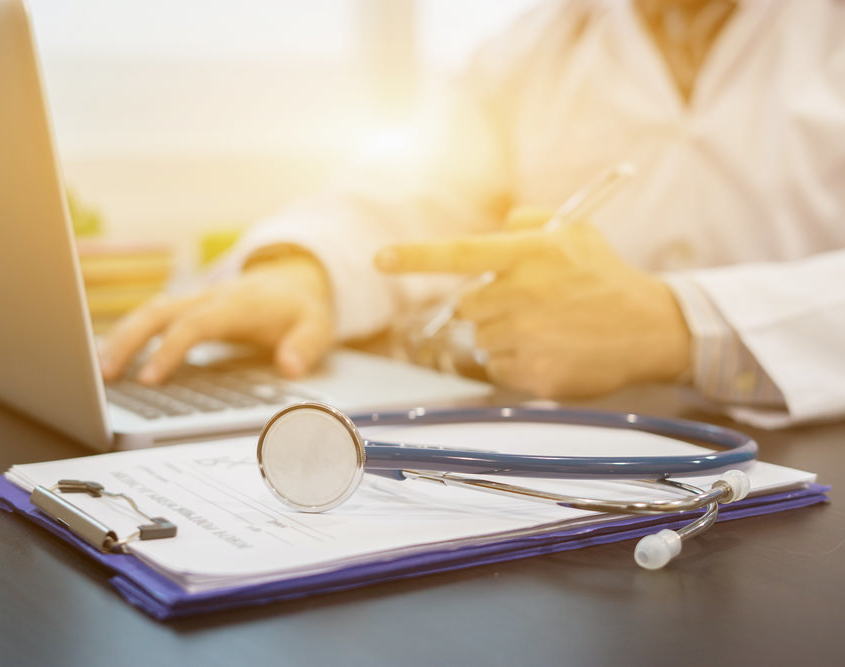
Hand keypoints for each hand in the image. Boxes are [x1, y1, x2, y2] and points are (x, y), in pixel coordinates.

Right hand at [99, 255, 333, 383]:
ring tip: (99, 371)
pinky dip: (132, 333)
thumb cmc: (303, 308)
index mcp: (237, 305)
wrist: (297, 278)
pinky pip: (155, 316)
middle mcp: (211, 298)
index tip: (149, 379)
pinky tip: (114, 357)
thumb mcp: (317, 327)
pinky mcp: (191, 307)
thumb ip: (305, 347)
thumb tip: (290, 367)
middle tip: (104, 374)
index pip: (195, 325)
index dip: (170, 350)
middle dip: (129, 340)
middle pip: (159, 312)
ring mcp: (197, 300)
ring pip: (149, 311)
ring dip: (122, 337)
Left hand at [375, 221, 690, 398]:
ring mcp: (526, 337)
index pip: (458, 254)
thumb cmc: (606, 276)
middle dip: (488, 306)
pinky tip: (551, 349)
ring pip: (482, 339)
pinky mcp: (534, 373)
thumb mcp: (574, 232)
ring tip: (548, 327)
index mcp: (527, 256)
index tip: (381, 259)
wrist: (650, 328)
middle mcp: (521, 295)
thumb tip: (496, 225)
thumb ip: (527, 221)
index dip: (415, 257)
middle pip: (467, 306)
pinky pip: (499, 367)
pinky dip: (516, 361)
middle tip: (528, 304)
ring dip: (504, 334)